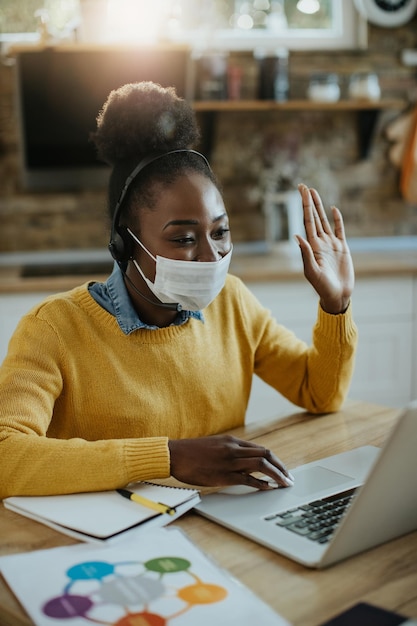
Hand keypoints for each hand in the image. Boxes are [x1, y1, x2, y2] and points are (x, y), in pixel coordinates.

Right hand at [168, 435, 293, 488]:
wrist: (175, 455)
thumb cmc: (192, 453)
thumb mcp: (215, 446)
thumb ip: (230, 451)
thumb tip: (244, 462)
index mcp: (232, 441)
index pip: (261, 449)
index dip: (275, 460)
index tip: (282, 469)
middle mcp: (234, 448)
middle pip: (266, 454)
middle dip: (281, 467)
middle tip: (289, 478)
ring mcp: (230, 461)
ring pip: (261, 464)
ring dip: (276, 474)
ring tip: (284, 484)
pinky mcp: (224, 474)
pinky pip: (248, 478)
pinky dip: (261, 483)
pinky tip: (268, 488)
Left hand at [295, 184, 353, 314]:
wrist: (337, 295)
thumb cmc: (322, 286)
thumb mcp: (312, 271)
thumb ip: (305, 254)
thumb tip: (297, 236)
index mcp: (312, 246)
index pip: (307, 221)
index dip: (304, 205)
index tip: (300, 191)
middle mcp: (320, 242)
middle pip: (313, 217)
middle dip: (308, 201)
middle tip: (303, 186)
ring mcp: (331, 244)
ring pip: (324, 220)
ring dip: (319, 206)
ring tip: (314, 192)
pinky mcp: (342, 248)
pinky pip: (339, 230)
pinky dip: (337, 219)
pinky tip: (333, 209)